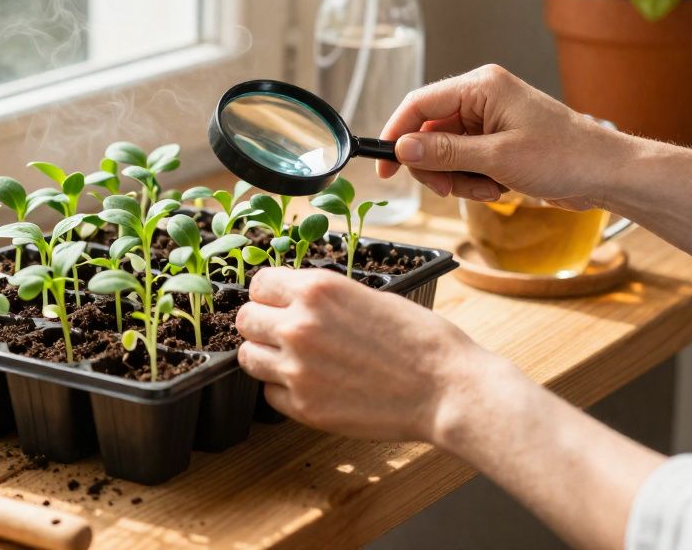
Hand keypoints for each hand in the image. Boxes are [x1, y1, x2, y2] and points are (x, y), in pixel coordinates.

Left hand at [235, 267, 484, 442]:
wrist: (446, 389)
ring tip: (292, 361)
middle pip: (245, 320)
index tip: (278, 304)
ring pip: (247, 357)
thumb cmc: (420, 340)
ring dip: (265, 357)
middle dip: (261, 324)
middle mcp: (298, 325)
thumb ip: (324, 299)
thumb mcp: (369, 295)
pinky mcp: (303, 407)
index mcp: (316, 290)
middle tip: (282, 334)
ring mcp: (296, 369)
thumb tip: (295, 301)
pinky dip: (283, 390)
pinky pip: (269, 393)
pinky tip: (311, 387)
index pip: (259, 284)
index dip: (269, 295)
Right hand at [377, 64, 616, 209]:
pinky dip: (474, 180)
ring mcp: (490, 120)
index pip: (419, 104)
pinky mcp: (497, 141)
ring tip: (488, 189)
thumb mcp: (497, 157)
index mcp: (481, 86)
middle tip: (448, 189)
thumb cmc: (564, 156)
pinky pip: (465, 162)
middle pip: (429, 132)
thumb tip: (403, 148)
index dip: (396, 134)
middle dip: (435, 166)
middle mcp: (482, 98)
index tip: (386, 168)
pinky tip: (499, 188)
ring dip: (459, 178)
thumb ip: (445, 152)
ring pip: (446, 152)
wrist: (606, 173)